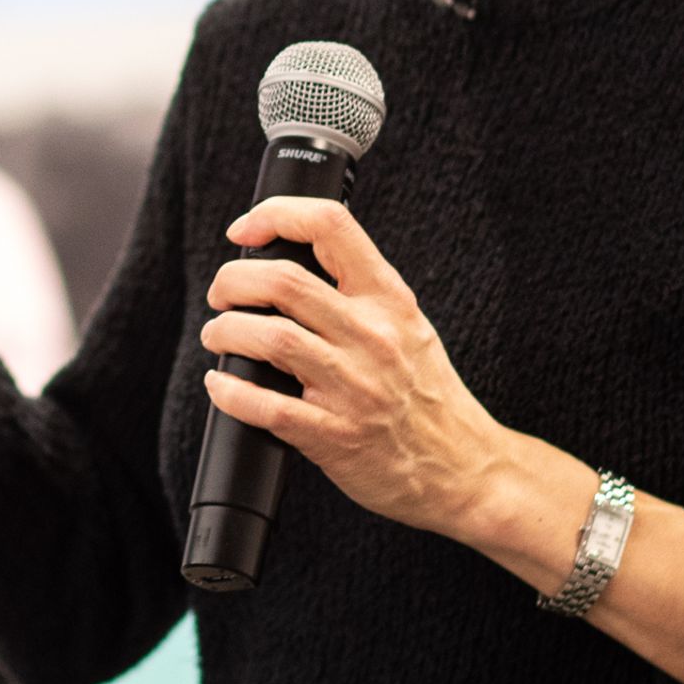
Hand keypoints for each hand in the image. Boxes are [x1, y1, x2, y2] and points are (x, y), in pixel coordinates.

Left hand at [197, 195, 526, 538]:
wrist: (464, 469)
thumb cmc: (426, 398)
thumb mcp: (409, 328)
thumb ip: (361, 295)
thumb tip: (287, 267)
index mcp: (389, 301)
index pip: (331, 226)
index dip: (275, 214)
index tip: (244, 232)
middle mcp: (374, 336)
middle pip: (283, 280)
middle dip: (232, 281)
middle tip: (222, 295)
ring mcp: (355, 387)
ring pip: (270, 337)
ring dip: (226, 332)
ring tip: (220, 336)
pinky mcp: (335, 436)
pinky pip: (267, 407)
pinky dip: (231, 392)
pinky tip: (222, 386)